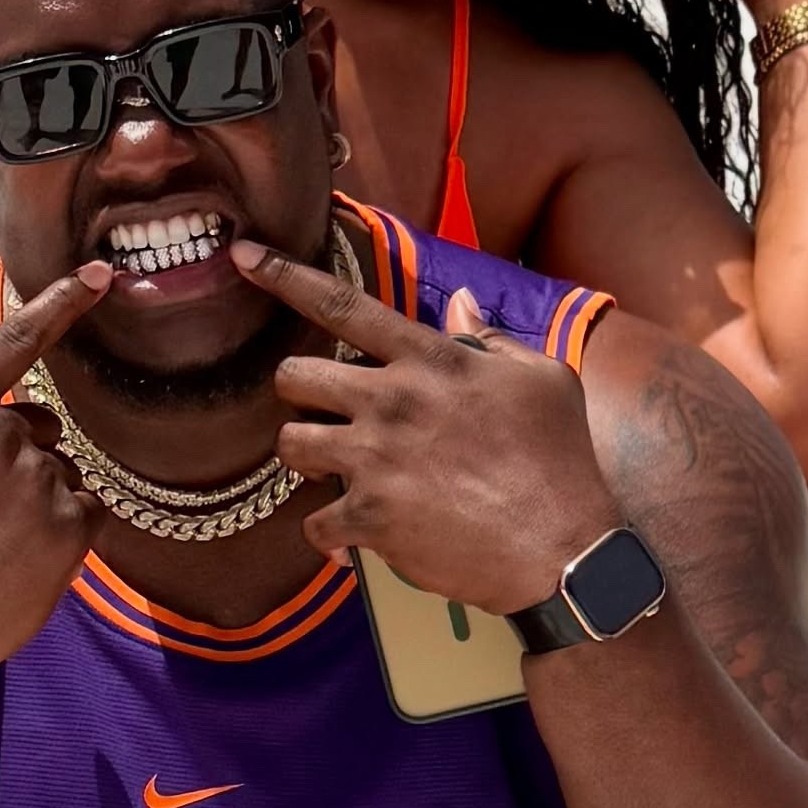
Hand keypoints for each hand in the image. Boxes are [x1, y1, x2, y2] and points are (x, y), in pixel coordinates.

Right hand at [0, 262, 110, 728]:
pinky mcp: (69, 524)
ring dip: (39, 496)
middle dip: (20, 454)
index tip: (100, 274)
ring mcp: (36, 478)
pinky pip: (85, 507)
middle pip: (39, 423)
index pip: (14, 342)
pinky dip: (64, 530)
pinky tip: (21, 559)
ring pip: (61, 468)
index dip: (60, 303)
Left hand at [231, 242, 620, 615]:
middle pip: (292, 377)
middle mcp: (391, 401)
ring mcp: (375, 461)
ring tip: (334, 468)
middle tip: (328, 412)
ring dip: (306, 456)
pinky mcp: (370, 519)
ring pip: (289, 444)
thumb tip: (459, 302)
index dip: (285, 275)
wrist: (565, 552)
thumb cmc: (560, 460)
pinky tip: (350, 538)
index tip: (242, 256)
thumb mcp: (543, 379)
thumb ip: (490, 339)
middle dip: (298, 392)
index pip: (343, 305)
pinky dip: (328, 533)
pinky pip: (313, 523)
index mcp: (429, 361)